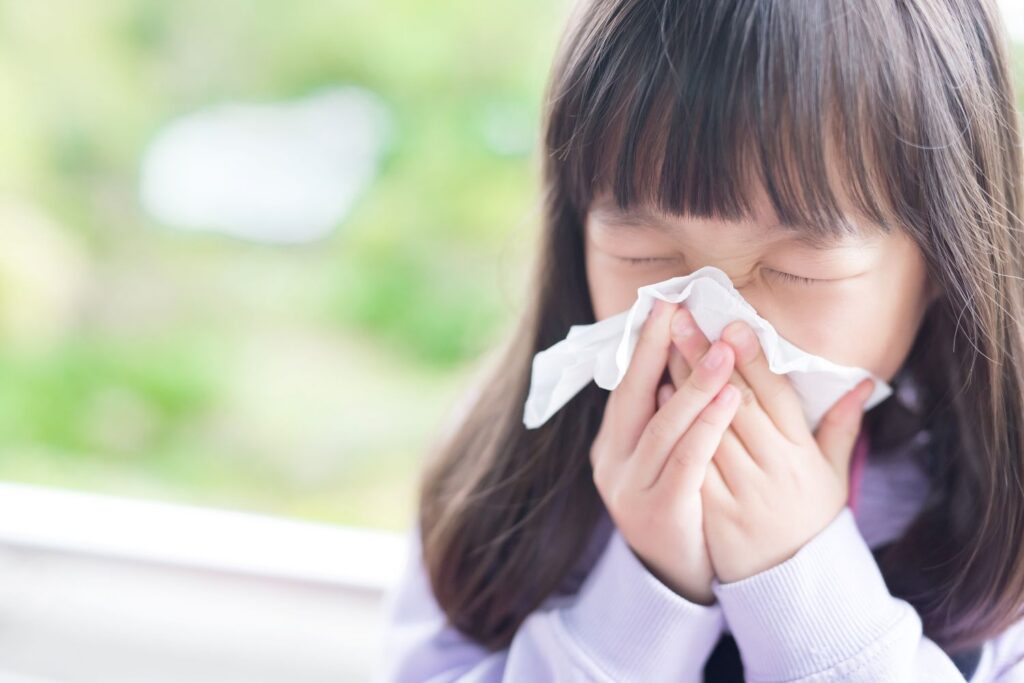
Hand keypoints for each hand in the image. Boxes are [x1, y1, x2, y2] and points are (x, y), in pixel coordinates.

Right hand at [589, 298, 740, 603]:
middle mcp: (612, 461)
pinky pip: (685, 459)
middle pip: (633, 395)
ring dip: (692, 383)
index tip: (664, 303)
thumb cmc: (679, 506)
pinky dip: (706, 425)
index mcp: (612, 443)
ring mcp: (630, 487)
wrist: (676, 580)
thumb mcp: (663, 459)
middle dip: (656, 349)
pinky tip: (729, 398)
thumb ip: (666, 414)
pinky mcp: (657, 511)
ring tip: (721, 348)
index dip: (644, 344)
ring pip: (663, 425)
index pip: (626, 385)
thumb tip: (685, 360)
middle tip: (678, 307)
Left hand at [669, 308, 874, 583]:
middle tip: (684, 318)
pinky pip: (691, 462)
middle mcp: (774, 468)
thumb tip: (864, 382)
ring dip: (684, 383)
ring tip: (664, 345)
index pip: (775, 395)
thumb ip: (842, 427)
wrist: (791, 587)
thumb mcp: (832, 476)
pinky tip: (656, 397)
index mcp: (802, 454)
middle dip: (707, 356)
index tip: (731, 322)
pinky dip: (674, 428)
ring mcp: (742, 490)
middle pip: (736, 401)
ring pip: (709, 426)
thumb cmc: (809, 523)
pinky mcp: (713, 510)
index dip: (752, 357)